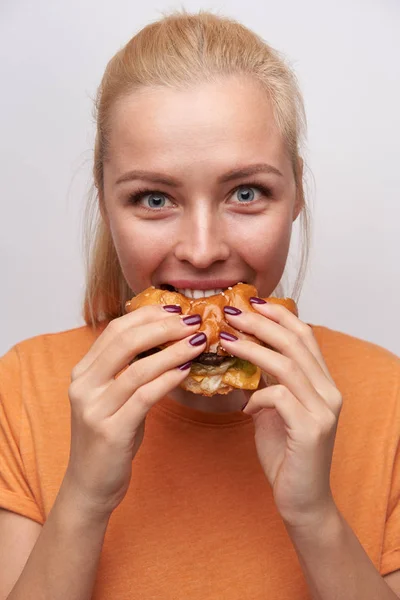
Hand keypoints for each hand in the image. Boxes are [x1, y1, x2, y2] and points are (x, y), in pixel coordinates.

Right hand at [63, 306, 205, 517]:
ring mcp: (94, 408)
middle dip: (162, 326)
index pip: (115, 330)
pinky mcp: (110, 431)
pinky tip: (187, 370)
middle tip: (192, 320)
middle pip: (124, 341)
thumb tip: (168, 341)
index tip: (175, 308)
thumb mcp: (114, 397)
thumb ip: (130, 370)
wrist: (90, 485)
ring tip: (198, 340)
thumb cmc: (109, 437)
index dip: (147, 315)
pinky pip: (145, 396)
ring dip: (173, 350)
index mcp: (83, 372)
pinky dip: (168, 379)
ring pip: (138, 368)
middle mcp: (83, 385)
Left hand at [220, 300, 341, 527]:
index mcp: (322, 383)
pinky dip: (257, 394)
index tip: (252, 302)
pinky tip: (245, 405)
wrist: (302, 500)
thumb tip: (245, 353)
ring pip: (286, 364)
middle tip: (232, 312)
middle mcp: (328, 391)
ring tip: (226, 340)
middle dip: (261, 323)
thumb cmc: (286, 453)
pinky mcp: (310, 429)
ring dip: (252, 348)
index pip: (305, 336)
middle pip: (295, 342)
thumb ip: (269, 381)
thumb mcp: (275, 409)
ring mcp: (322, 410)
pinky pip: (279, 397)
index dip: (279, 315)